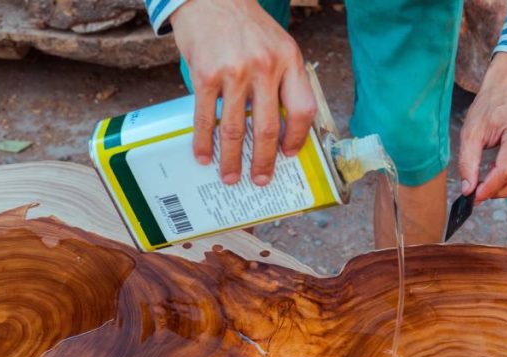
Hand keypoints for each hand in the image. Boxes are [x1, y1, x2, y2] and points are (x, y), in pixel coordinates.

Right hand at [170, 0, 315, 186]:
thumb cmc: (246, 26)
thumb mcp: (277, 46)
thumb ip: (282, 80)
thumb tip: (281, 128)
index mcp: (289, 60)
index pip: (302, 110)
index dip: (298, 139)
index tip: (289, 155)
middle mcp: (264, 66)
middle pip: (267, 128)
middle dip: (263, 162)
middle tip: (260, 180)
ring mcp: (234, 71)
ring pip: (234, 129)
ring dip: (231, 160)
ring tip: (230, 177)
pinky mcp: (206, 74)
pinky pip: (205, 117)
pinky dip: (204, 142)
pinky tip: (204, 157)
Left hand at [458, 53, 506, 202]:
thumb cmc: (490, 107)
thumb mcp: (471, 132)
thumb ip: (467, 162)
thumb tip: (468, 191)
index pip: (506, 171)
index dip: (488, 189)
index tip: (472, 197)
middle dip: (498, 193)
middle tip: (479, 191)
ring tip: (490, 182)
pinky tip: (502, 175)